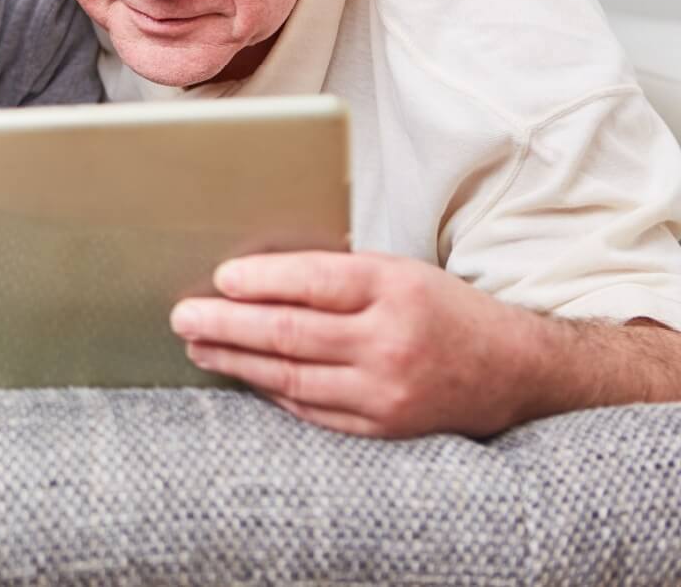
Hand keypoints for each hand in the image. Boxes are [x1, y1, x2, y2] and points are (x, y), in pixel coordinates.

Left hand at [168, 251, 548, 437]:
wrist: (515, 371)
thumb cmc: (443, 310)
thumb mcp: (400, 272)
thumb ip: (338, 274)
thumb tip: (255, 276)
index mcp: (396, 288)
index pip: (314, 281)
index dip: (260, 281)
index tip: (219, 279)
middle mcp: (391, 341)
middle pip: (290, 332)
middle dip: (226, 324)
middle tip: (183, 317)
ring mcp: (387, 390)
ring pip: (291, 375)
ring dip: (236, 360)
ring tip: (198, 345)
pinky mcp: (383, 426)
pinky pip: (311, 409)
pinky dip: (272, 391)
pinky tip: (243, 374)